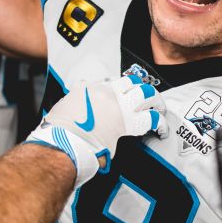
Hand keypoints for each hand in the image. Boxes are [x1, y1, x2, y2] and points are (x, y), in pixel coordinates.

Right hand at [25, 75, 167, 186]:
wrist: (63, 140)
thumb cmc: (58, 131)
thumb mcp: (63, 107)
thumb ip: (75, 99)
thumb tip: (78, 96)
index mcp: (90, 88)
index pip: (110, 82)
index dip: (120, 89)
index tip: (123, 96)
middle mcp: (107, 92)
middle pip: (132, 82)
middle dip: (142, 89)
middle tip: (147, 98)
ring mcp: (119, 105)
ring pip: (146, 93)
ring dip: (156, 100)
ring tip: (160, 108)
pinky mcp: (129, 123)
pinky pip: (152, 118)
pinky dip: (161, 124)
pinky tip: (163, 131)